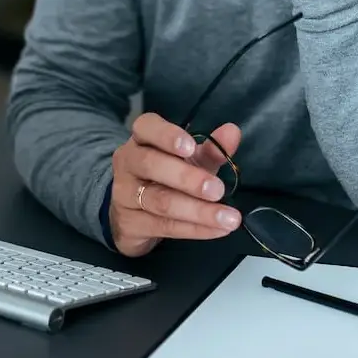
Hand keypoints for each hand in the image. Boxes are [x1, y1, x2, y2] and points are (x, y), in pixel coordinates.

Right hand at [108, 113, 242, 256]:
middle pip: (151, 165)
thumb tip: (232, 132)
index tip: (191, 147)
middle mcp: (128, 162)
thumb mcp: (190, 161)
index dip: (167, 135)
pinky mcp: (129, 224)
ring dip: (198, 210)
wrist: (134, 216)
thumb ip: (211, 148)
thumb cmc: (165, 178)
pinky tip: (217, 229)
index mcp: (142, 139)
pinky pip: (164, 226)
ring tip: (229, 218)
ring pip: (160, 201)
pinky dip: (194, 229)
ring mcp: (124, 194)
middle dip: (187, 178)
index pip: (146, 127)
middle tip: (218, 190)